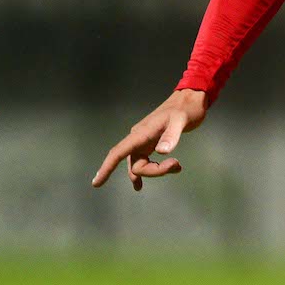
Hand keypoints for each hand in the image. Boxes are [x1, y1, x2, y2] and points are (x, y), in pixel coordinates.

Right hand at [92, 89, 208, 189]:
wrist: (189, 101)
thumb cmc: (184, 109)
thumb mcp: (180, 121)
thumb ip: (171, 136)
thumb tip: (162, 151)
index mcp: (141, 133)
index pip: (118, 152)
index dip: (106, 168)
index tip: (96, 183)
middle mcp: (138, 138)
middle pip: (135, 165)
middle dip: (154, 171)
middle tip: (177, 165)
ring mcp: (143, 141)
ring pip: (140, 165)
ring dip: (156, 171)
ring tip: (176, 167)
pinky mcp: (150, 143)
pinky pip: (144, 162)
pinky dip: (151, 171)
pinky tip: (147, 180)